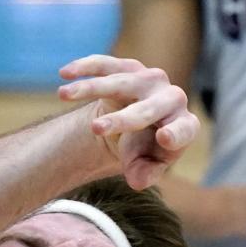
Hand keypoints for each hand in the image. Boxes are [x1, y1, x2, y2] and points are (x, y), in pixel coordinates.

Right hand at [58, 54, 200, 188]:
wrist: (137, 124)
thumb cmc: (142, 150)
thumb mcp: (142, 166)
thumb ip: (143, 175)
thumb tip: (138, 182)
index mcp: (182, 126)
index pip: (183, 130)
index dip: (175, 134)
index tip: (163, 137)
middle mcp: (172, 99)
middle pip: (148, 108)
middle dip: (122, 119)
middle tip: (95, 129)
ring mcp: (151, 80)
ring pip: (123, 81)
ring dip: (91, 87)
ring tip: (62, 95)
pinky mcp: (131, 68)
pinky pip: (109, 64)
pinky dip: (87, 66)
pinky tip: (65, 73)